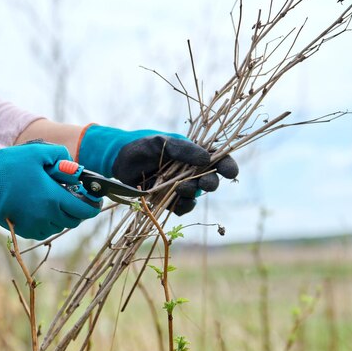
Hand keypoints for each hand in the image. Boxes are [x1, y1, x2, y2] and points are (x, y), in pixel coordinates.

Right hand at [0, 143, 100, 238]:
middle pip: (74, 220)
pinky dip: (48, 222)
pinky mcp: (24, 230)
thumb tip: (74, 166)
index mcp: (54, 198)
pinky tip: (40, 208)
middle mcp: (47, 216)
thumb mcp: (36, 152)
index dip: (93, 206)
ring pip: (59, 226)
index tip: (95, 200)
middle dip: (78, 210)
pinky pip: (44, 230)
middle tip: (73, 196)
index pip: (84, 210)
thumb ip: (60, 156)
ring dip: (63, 216)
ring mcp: (35, 226)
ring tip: (54, 200)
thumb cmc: (8, 167)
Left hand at [76, 125, 237, 214]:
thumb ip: (184, 149)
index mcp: (194, 154)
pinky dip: (181, 205)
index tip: (231, 172)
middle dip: (210, 183)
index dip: (228, 166)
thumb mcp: (163, 143)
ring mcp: (181, 187)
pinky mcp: (169, 200)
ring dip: (192, 194)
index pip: (219, 160)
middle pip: (211, 181)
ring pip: (196, 196)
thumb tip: (207, 159)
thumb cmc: (143, 146)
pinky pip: (182, 208)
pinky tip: (173, 199)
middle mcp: (191, 171)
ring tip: (180, 188)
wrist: (120, 162)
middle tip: (204, 184)